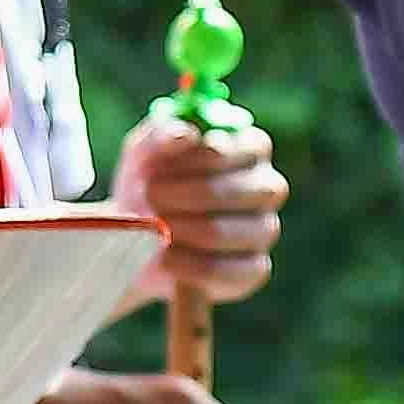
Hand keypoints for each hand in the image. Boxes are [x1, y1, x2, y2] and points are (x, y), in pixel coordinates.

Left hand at [107, 106, 282, 313]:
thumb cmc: (149, 183)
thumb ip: (161, 135)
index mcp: (251, 148)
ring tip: (152, 229)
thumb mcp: (144, 152)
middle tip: (148, 199)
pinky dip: (187, 266)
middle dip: (180, 196)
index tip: (153, 172)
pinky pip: (225, 271)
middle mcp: (268, 187)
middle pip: (233, 192)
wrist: (135, 236)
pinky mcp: (254, 269)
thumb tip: (186, 133)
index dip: (190, 161)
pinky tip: (166, 259)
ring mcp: (265, 230)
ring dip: (178, 230)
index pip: (237, 149)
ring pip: (223, 232)